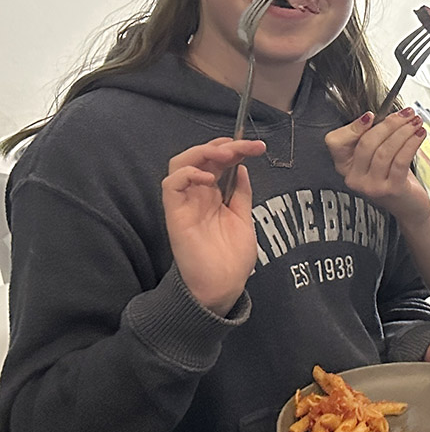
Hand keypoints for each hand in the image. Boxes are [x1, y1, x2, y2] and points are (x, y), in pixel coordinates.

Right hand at [163, 138, 265, 315]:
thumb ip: (240, 193)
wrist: (222, 286)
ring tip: (225, 154)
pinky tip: (208, 179)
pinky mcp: (175, 214)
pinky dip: (188, 175)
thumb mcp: (243, 218)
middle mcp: (197, 195)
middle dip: (222, 146)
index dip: (235, 149)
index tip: (257, 147)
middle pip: (200, 157)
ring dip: (202, 153)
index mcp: (214, 195)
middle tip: (243, 146)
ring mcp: (185, 203)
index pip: (219, 162)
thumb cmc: (231, 258)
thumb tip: (242, 167)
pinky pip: (171, 185)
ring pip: (180, 163)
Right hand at [326, 110, 429, 224]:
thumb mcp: (377, 156)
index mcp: (344, 166)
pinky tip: (419, 134)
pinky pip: (400, 160)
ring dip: (403, 132)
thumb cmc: (393, 176)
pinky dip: (411, 144)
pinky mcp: (391, 189)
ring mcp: (371, 186)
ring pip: (385, 150)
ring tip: (416, 122)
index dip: (353, 126)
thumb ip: (374, 137)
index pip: (336, 142)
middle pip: (366, 142)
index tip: (372, 114)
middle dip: (389, 124)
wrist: (409, 206)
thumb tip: (383, 115)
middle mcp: (354, 178)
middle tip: (406, 114)